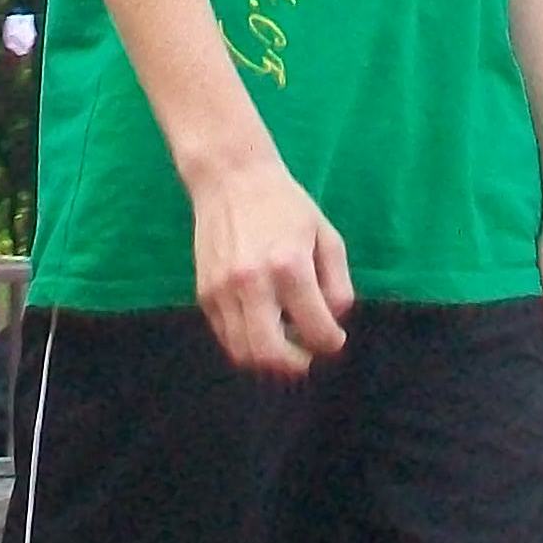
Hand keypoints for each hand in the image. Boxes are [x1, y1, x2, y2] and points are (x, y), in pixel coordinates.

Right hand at [188, 150, 352, 376]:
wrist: (231, 178)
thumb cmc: (285, 206)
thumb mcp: (327, 236)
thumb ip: (337, 284)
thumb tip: (332, 322)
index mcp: (290, 267)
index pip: (315, 330)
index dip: (331, 342)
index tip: (334, 338)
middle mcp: (253, 283)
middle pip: (272, 354)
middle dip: (296, 364)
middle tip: (307, 356)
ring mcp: (222, 291)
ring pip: (243, 353)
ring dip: (269, 360)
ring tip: (285, 344)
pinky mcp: (204, 294)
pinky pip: (225, 337)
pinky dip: (246, 344)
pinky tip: (262, 327)